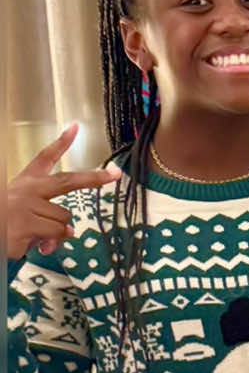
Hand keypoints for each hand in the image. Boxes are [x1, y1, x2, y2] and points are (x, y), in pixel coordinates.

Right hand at [8, 124, 120, 260]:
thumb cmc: (6, 221)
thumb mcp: (24, 212)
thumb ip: (48, 216)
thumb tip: (69, 231)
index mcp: (26, 182)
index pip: (45, 157)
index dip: (61, 142)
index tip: (75, 127)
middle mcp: (27, 190)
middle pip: (68, 181)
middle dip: (94, 178)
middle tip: (114, 174)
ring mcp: (26, 207)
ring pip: (64, 220)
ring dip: (56, 232)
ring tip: (36, 234)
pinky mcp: (26, 226)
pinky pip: (55, 236)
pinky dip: (49, 245)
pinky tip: (31, 244)